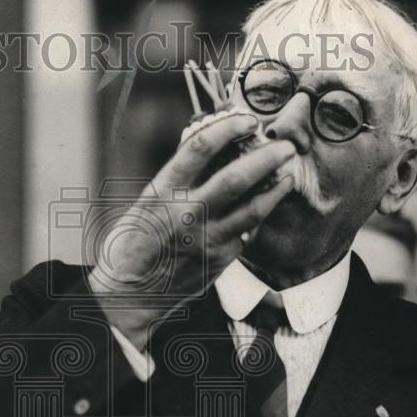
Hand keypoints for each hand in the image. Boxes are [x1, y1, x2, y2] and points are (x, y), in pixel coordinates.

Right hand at [89, 113, 295, 348]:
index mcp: (161, 192)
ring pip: (252, 208)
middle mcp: (185, 214)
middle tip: (286, 145)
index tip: (248, 119)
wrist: (129, 296)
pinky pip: (247, 232)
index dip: (228, 128)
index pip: (199, 148)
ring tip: (288, 174)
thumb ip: (176, 180)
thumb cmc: (132, 245)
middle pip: (236, 177)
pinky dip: (260, 215)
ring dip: (275, 188)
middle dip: (267, 157)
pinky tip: (268, 204)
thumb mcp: (145, 204)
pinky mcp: (218, 261)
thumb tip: (211, 150)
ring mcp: (205, 239)